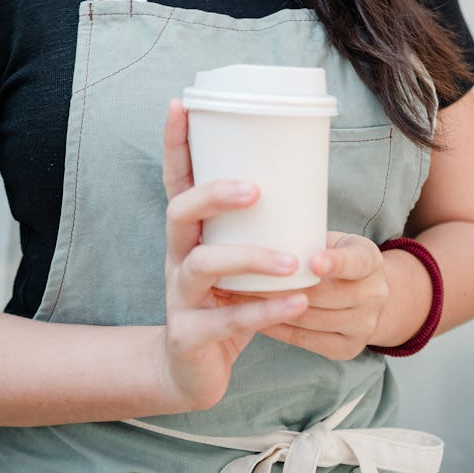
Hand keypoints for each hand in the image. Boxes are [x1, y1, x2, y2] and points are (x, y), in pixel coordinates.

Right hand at [160, 98, 308, 410]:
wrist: (188, 370)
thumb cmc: (222, 299)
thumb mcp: (231, 255)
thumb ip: (253, 224)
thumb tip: (298, 174)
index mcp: (187, 232)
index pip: (175, 178)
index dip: (175, 141)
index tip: (181, 103)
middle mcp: (176, 256)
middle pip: (179, 212)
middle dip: (213, 194)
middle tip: (255, 190)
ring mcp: (179, 296)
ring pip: (202, 265)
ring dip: (249, 259)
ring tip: (293, 263)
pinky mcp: (190, 334)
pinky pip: (227, 320)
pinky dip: (265, 311)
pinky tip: (296, 302)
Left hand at [215, 232, 387, 360]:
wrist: (365, 296)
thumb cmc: (334, 255)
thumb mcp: (333, 239)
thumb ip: (308, 233)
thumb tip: (254, 214)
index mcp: (371, 260)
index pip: (355, 262)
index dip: (335, 263)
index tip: (313, 261)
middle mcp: (375, 295)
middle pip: (325, 294)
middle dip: (283, 285)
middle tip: (245, 275)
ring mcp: (364, 326)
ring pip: (310, 318)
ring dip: (271, 307)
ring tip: (237, 295)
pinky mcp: (347, 349)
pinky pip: (305, 340)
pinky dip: (277, 327)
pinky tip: (252, 317)